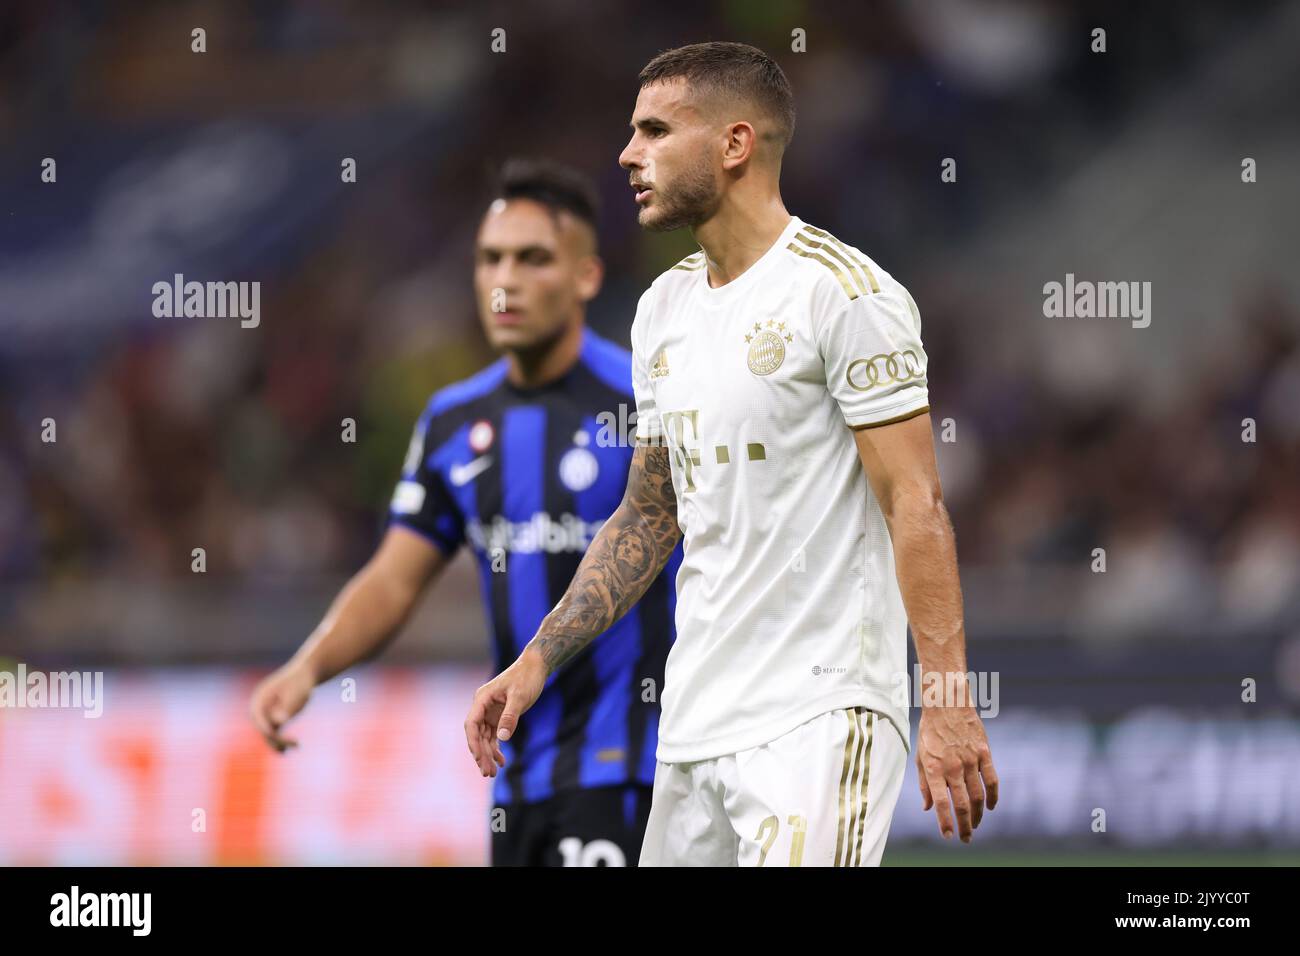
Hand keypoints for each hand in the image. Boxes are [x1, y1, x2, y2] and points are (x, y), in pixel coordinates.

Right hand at [248, 660, 315, 752]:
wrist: (305, 673)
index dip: (267, 730)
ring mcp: (267, 713)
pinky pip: (275, 732)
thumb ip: (287, 708)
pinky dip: (282, 739)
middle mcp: (260, 708)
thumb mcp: (295, 693)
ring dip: (279, 742)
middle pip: (264, 728)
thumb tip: (279, 722)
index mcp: (259, 699)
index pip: (259, 720)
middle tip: (294, 744)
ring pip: (269, 733)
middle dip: (276, 739)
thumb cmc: (300, 682)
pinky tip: (292, 746)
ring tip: (294, 746)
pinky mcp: (275, 717)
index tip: (277, 736)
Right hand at [464, 648, 547, 776]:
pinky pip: (494, 735)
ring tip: (493, 772)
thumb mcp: (519, 696)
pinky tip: (502, 761)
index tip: (479, 759)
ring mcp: (490, 712)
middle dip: (481, 754)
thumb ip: (510, 716)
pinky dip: (496, 748)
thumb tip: (502, 737)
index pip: (472, 725)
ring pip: (485, 738)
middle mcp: (483, 706)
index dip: (474, 743)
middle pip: (477, 735)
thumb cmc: (527, 677)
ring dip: (488, 754)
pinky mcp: (499, 715)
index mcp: (482, 699)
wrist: (536, 666)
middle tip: (488, 773)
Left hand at [915, 705, 998, 842]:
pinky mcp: (984, 753)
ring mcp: (970, 760)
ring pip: (978, 796)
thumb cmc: (930, 732)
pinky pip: (992, 780)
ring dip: (978, 815)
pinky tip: (991, 807)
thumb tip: (928, 808)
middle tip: (965, 838)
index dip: (945, 822)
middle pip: (962, 804)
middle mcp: (952, 766)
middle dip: (965, 825)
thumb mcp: (920, 756)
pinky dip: (993, 796)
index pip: (941, 802)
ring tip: (975, 825)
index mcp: (933, 768)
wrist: (947, 703)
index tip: (949, 836)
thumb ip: (924, 783)